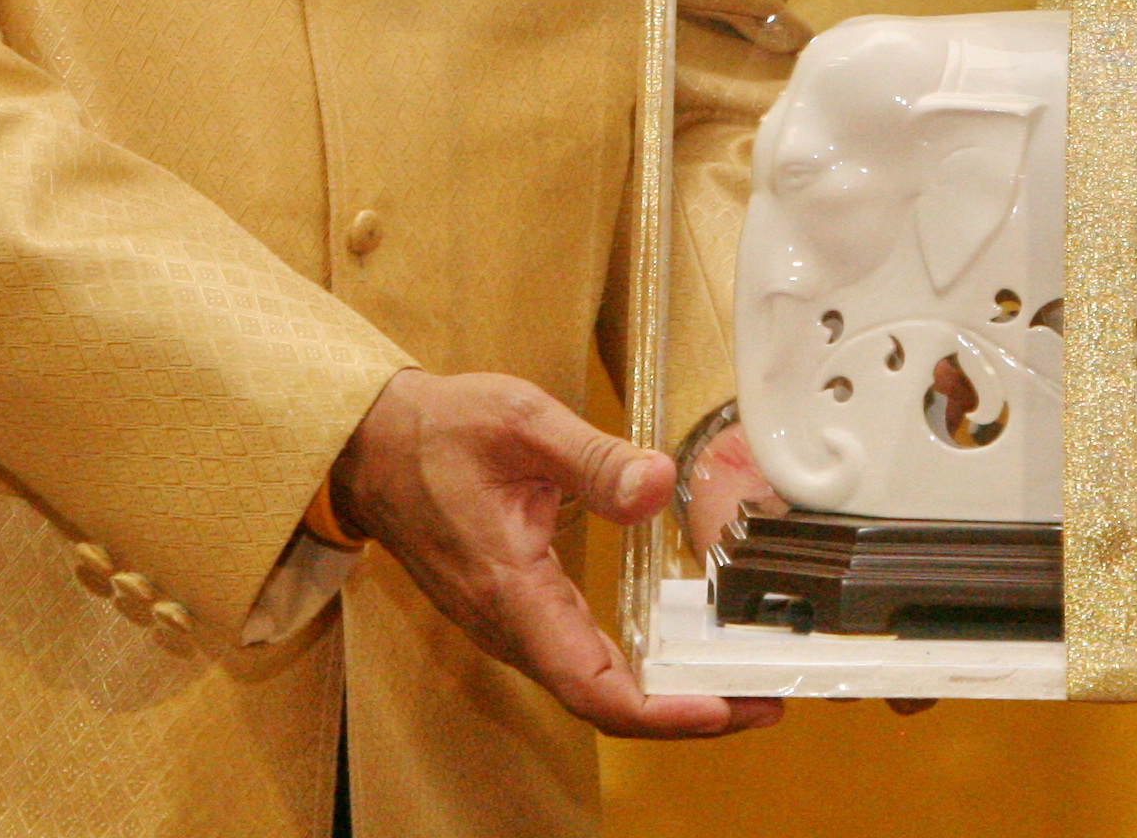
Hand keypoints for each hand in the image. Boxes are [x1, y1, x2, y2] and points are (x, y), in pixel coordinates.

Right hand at [328, 369, 782, 739]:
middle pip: (606, 703)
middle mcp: (511, 626)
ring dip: (665, 693)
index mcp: (513, 594)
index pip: (595, 689)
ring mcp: (512, 624)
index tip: (728, 708)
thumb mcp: (520, 423)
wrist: (373, 447)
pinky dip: (636, 667)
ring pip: (594, 687)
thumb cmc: (437, 434)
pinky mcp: (517, 611)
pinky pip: (580, 659)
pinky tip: (678, 645)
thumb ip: (593, 458)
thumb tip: (658, 484)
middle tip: (763, 698)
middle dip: (688, 711)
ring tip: (736, 676)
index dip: (667, 713)